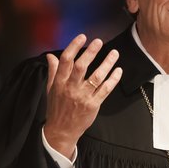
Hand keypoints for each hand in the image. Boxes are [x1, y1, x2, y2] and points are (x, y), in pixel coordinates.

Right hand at [43, 34, 122, 157]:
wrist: (61, 130)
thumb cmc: (56, 108)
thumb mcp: (51, 89)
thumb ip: (53, 71)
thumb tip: (51, 56)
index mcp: (60, 82)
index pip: (66, 61)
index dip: (74, 47)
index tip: (82, 37)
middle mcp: (71, 88)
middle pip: (81, 67)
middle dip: (90, 52)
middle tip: (98, 42)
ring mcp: (83, 97)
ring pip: (96, 77)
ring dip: (107, 64)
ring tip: (114, 53)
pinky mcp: (93, 105)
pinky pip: (105, 90)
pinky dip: (113, 80)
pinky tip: (118, 71)